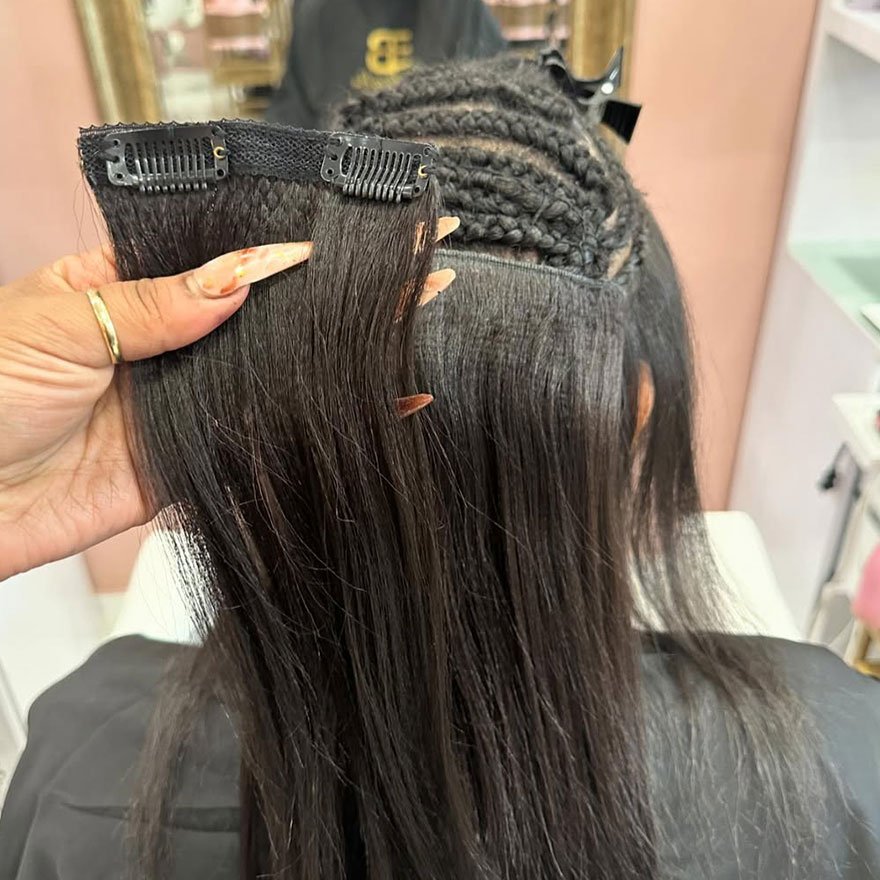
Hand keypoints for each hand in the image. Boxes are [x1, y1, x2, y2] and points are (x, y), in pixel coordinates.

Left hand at [0, 217, 458, 579]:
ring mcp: (184, 406)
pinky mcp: (191, 465)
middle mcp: (167, 345)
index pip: (223, 259)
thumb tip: (246, 274)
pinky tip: (379, 408)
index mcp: (128, 291)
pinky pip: (263, 443)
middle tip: (414, 273)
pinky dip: (318, 428)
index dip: (288, 245)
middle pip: (263, 318)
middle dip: (336, 298)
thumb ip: (156, 304)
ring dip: (339, 359)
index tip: (355, 231)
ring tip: (413, 326)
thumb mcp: (59, 324)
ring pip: (273, 379)